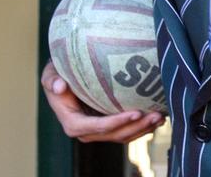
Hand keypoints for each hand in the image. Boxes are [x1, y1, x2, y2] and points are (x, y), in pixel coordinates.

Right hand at [41, 62, 164, 142]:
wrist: (64, 79)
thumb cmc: (58, 75)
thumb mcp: (50, 74)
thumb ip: (52, 80)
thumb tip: (59, 86)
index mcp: (73, 124)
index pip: (99, 127)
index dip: (118, 122)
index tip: (136, 112)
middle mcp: (87, 132)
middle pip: (116, 134)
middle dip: (137, 126)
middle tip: (156, 114)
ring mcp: (99, 132)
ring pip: (124, 135)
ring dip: (144, 128)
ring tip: (160, 116)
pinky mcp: (109, 128)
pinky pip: (127, 131)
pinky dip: (143, 126)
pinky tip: (157, 118)